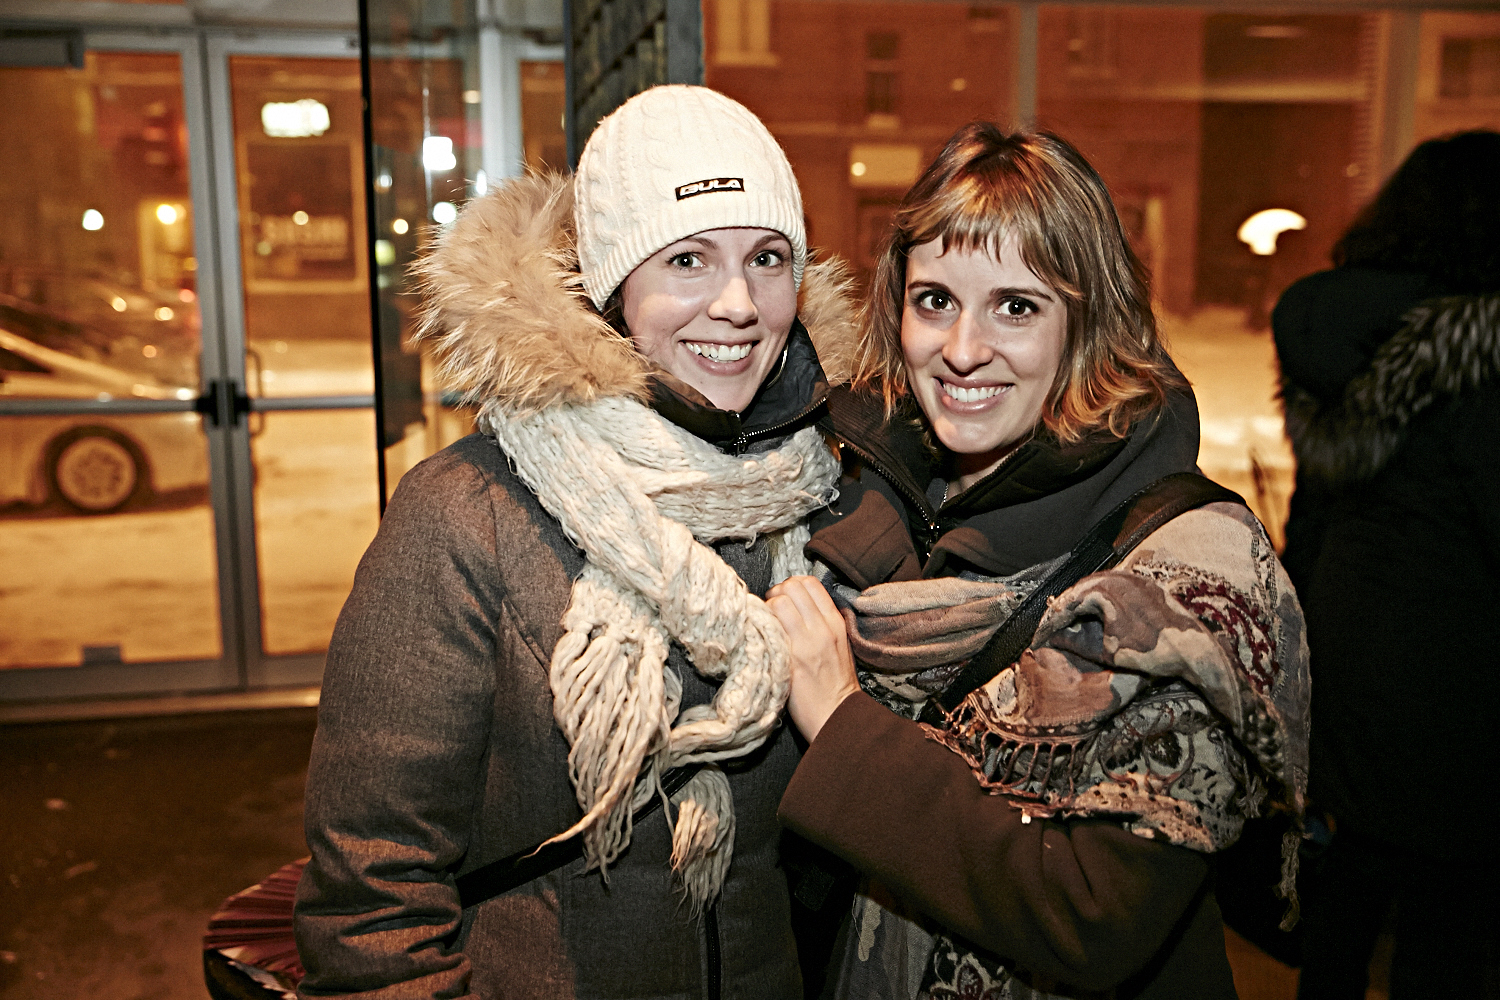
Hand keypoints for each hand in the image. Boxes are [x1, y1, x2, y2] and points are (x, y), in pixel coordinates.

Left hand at [766, 576, 860, 742]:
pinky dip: (760, 626)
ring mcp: (805, 642)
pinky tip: (760, 638)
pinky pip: (770, 627)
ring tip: (765, 625)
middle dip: (776, 593)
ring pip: (779, 601)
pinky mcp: (789, 658)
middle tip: (770, 610)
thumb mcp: (839, 645)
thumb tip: (800, 606)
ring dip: (766, 609)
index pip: (809, 583)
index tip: (783, 598)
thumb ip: (823, 623)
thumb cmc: (835, 684)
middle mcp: (821, 627)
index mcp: (835, 622)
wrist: (837, 716)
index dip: (791, 585)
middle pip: (791, 586)